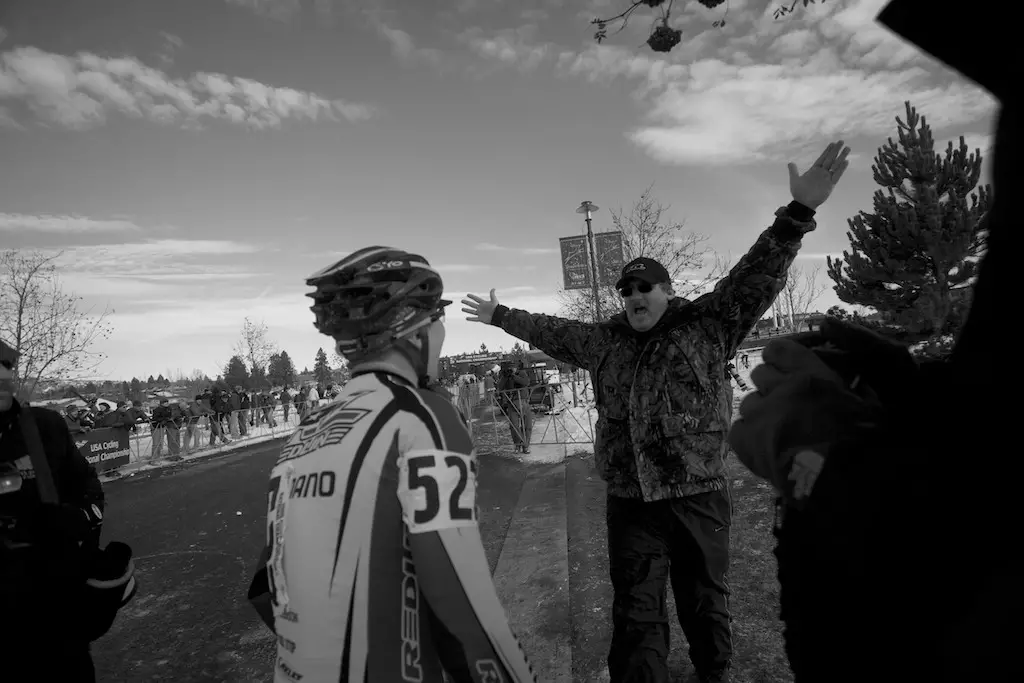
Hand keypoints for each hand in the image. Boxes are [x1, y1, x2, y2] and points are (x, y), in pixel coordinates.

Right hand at [461, 289, 499, 324]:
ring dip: (467, 310)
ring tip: (462, 309)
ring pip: (472, 311)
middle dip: (467, 302)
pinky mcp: (481, 319)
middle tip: (462, 300)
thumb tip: (493, 288)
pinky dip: (471, 319)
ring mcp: (480, 313)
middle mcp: (481, 308)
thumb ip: (492, 294)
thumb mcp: (494, 300)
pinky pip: (474, 319)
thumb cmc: (497, 308)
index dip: (472, 296)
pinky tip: (466, 318)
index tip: (467, 294)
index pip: (476, 299)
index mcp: (483, 303)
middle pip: (472, 304)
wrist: (498, 316)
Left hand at [728, 339, 871, 495]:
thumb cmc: (865, 443)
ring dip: (763, 413)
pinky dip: (750, 437)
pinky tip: (767, 447)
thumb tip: (845, 369)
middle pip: (759, 374)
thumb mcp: (873, 403)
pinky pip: (739, 429)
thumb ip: (854, 381)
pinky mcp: (745, 441)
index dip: (780, 359)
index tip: (788, 370)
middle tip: (790, 406)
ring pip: (749, 403)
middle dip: (772, 386)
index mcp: (811, 375)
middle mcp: (780, 389)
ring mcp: (759, 415)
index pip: (777, 349)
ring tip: (782, 432)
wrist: (843, 487)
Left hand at [788, 140, 850, 208]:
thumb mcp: (795, 180)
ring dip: (841, 157)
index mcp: (814, 170)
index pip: (822, 158)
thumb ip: (793, 171)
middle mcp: (822, 172)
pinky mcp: (830, 185)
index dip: (827, 151)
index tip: (832, 143)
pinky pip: (837, 175)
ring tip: (847, 148)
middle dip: (835, 150)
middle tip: (841, 141)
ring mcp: (827, 178)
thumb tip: (790, 163)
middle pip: (830, 159)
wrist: (803, 203)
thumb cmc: (798, 192)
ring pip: (836, 165)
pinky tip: (846, 162)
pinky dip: (841, 169)